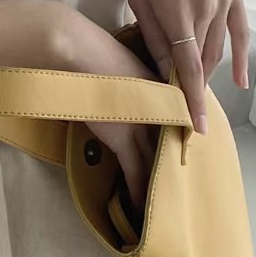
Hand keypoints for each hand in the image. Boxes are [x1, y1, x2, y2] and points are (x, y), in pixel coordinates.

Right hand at [56, 12, 162, 209]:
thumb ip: (128, 80)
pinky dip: (136, 191)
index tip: (177, 158)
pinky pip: (136, 173)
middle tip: (178, 190)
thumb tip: (122, 91)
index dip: (175, 142)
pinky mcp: (125, 140)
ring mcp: (145, 124)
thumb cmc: (90, 50)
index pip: (176, 121)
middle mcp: (162, 107)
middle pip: (171, 145)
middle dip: (174, 168)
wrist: (77, 51)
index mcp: (163, 86)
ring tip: (161, 205)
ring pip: (156, 163)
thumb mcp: (120, 62)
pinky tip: (138, 207)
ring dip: (157, 184)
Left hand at [125, 0, 250, 134]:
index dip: (191, 101)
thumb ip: (156, 38)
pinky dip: (241, 54)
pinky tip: (241, 78)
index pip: (187, 70)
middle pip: (204, 61)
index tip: (192, 129)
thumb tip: (166, 74)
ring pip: (220, 47)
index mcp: (178, 14)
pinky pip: (241, 28)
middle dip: (195, 89)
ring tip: (199, 94)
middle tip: (185, 113)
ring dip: (210, 71)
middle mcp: (207, 8)